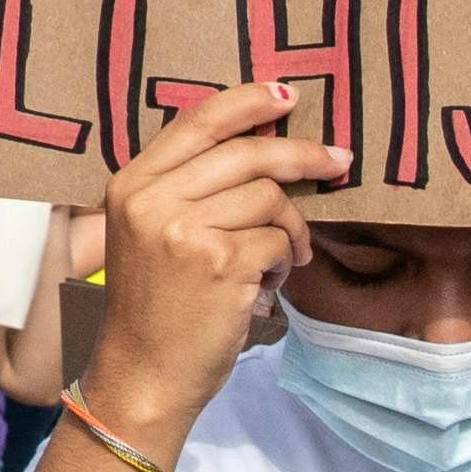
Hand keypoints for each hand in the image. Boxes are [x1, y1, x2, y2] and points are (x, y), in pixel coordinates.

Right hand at [73, 82, 349, 450]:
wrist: (142, 375)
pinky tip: (267, 284)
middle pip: (247, 153)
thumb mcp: (150, 233)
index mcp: (132, 184)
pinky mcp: (220, 263)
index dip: (247, 101)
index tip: (288, 96)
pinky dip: (284, 261)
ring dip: (291, 228)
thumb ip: (188, 187)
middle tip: (338, 161)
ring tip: (282, 257)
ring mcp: (184, 231)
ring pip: (270, 197)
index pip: (197, 122)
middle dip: (302, 155)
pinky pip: (278, 241)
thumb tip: (264, 138)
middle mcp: (152, 200)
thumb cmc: (154, 307)